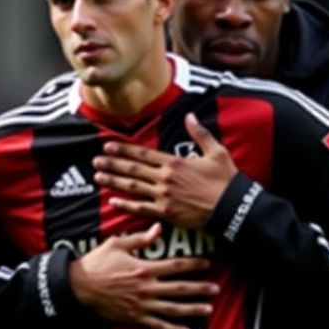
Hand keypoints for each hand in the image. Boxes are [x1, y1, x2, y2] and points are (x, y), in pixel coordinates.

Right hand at [69, 222, 218, 328]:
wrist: (79, 286)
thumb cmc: (97, 262)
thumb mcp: (117, 244)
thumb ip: (140, 238)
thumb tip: (159, 228)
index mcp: (144, 268)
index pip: (176, 266)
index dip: (194, 264)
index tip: (208, 263)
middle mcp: (147, 287)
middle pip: (180, 288)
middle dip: (200, 288)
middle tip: (217, 289)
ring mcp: (142, 304)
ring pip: (173, 308)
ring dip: (192, 309)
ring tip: (208, 310)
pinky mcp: (134, 316)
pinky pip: (157, 325)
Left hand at [93, 113, 236, 228]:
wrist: (232, 207)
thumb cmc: (225, 180)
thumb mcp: (216, 151)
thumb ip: (200, 133)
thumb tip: (190, 115)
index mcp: (174, 162)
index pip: (142, 154)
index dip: (123, 150)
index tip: (108, 146)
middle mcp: (165, 178)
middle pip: (132, 170)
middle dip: (112, 165)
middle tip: (96, 162)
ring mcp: (163, 196)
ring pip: (132, 188)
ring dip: (113, 182)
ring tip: (98, 178)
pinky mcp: (166, 213)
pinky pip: (141, 208)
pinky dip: (126, 205)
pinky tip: (113, 201)